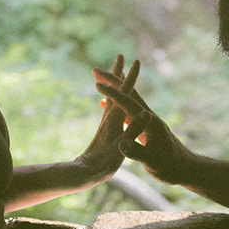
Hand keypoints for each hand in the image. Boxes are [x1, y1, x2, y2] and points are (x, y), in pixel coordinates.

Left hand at [76, 54, 140, 181]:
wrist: (84, 173)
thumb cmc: (103, 164)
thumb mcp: (121, 149)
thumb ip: (133, 131)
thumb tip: (144, 114)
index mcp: (116, 119)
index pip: (125, 93)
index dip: (131, 78)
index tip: (136, 62)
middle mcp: (110, 117)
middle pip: (115, 89)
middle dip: (118, 73)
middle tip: (120, 55)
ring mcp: (107, 123)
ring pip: (112, 97)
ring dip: (115, 84)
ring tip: (116, 73)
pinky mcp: (106, 130)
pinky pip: (110, 110)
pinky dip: (111, 100)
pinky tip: (107, 101)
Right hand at [94, 66, 192, 185]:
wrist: (185, 169)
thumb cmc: (170, 167)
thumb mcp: (152, 162)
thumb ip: (137, 152)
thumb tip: (121, 144)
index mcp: (149, 122)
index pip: (128, 103)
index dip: (113, 94)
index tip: (97, 84)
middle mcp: (148, 117)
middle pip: (128, 93)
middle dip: (112, 80)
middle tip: (95, 70)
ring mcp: (146, 120)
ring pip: (127, 99)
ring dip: (113, 88)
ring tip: (99, 78)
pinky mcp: (144, 126)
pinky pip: (126, 110)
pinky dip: (114, 103)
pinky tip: (104, 104)